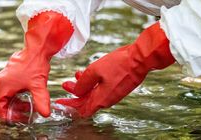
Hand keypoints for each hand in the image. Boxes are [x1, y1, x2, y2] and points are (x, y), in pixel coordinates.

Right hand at [0, 11, 73, 121]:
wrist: (36, 49)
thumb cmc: (35, 65)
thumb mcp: (39, 85)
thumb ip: (41, 101)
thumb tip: (45, 114)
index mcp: (3, 86)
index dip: (8, 116)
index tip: (19, 118)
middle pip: (0, 102)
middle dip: (12, 109)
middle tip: (25, 112)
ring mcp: (2, 77)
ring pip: (4, 96)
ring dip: (14, 102)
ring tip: (28, 105)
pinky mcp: (8, 74)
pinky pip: (7, 89)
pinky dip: (14, 95)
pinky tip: (26, 96)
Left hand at [56, 22, 174, 116]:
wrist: (140, 59)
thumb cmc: (119, 64)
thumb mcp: (94, 71)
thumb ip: (82, 84)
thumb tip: (75, 93)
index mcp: (101, 99)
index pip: (81, 109)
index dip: (69, 106)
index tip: (61, 101)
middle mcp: (108, 100)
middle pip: (87, 101)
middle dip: (75, 92)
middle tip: (66, 84)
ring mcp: (114, 93)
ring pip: (94, 93)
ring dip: (84, 86)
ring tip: (77, 74)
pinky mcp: (119, 86)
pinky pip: (102, 88)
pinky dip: (93, 83)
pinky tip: (90, 72)